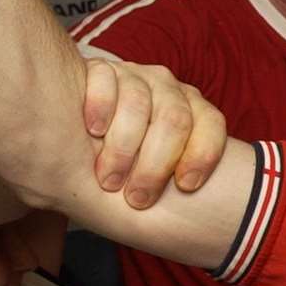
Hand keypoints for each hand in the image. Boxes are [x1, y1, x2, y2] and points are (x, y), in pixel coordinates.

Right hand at [82, 58, 227, 207]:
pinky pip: (105, 80)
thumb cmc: (128, 173)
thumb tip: (208, 214)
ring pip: (139, 102)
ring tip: (109, 179)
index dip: (202, 155)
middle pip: (174, 119)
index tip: (186, 187)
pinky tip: (93, 130)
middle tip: (137, 198)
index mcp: (192, 111)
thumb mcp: (158, 178)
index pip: (210, 124)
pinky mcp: (99, 70)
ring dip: (123, 146)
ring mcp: (134, 76)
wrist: (75, 151)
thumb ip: (179, 182)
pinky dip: (100, 106)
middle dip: (155, 164)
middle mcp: (168, 89)